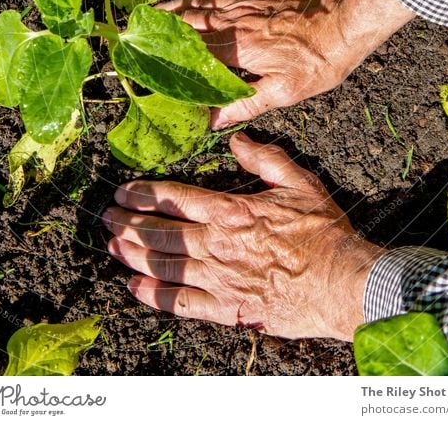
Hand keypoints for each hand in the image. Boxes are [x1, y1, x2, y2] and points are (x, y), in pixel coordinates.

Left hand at [103, 133, 384, 339]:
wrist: (342, 282)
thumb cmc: (323, 233)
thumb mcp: (299, 182)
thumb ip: (265, 158)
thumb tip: (237, 139)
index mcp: (231, 211)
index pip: (175, 199)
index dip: (145, 194)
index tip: (123, 191)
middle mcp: (216, 244)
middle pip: (160, 232)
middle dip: (128, 224)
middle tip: (105, 218)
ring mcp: (218, 279)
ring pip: (164, 265)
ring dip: (133, 255)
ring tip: (111, 246)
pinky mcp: (227, 308)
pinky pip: (182, 304)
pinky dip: (155, 296)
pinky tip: (136, 288)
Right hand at [157, 0, 415, 126]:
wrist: (349, 20)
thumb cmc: (321, 60)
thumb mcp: (286, 92)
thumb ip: (244, 104)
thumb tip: (211, 121)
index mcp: (239, 48)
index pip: (192, 52)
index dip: (165, 55)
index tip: (142, 58)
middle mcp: (236, 20)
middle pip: (188, 21)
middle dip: (159, 26)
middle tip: (135, 31)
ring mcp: (247, 0)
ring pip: (201, 1)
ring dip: (173, 5)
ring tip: (149, 11)